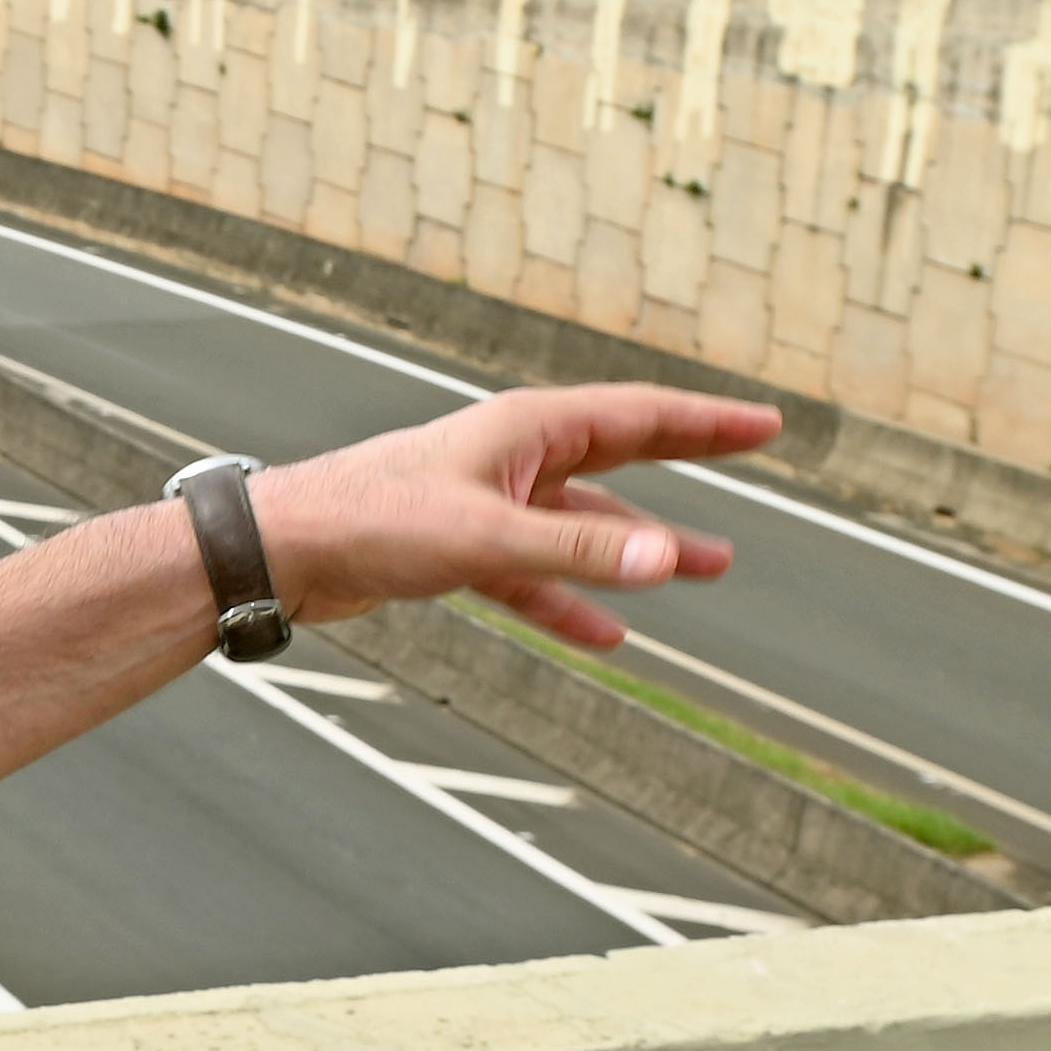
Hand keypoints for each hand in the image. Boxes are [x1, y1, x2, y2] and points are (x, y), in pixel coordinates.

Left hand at [252, 385, 781, 649]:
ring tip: (706, 568)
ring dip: (639, 547)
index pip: (640, 415)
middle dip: (687, 461)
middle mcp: (512, 456)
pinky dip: (570, 601)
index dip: (708, 421)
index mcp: (527, 429)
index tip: (766, 423)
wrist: (284, 549)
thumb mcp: (487, 537)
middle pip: (620, 455)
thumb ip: (579, 550)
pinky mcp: (458, 547)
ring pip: (582, 524)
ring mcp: (487, 501)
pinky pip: (535, 574)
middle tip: (751, 455)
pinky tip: (606, 635)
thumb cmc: (371, 520)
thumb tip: (666, 557)